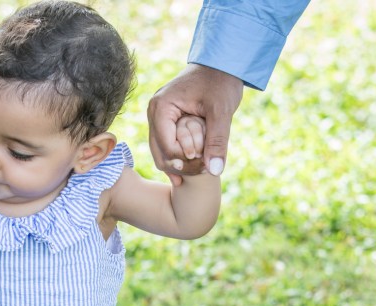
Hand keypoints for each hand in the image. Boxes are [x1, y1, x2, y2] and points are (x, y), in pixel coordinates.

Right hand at [148, 64, 242, 183]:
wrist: (221, 63)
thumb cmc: (221, 82)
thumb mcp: (222, 111)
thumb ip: (217, 141)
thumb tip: (214, 171)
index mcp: (161, 107)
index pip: (167, 147)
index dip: (186, 160)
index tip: (207, 163)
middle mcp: (154, 113)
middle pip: (160, 153)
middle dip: (181, 166)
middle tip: (203, 172)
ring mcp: (157, 118)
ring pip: (161, 153)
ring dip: (179, 165)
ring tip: (199, 172)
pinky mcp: (165, 122)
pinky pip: (166, 146)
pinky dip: (178, 159)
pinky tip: (189, 172)